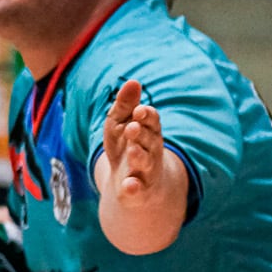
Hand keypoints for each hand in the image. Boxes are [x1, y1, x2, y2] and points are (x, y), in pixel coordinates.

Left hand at [100, 80, 164, 207]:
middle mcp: (150, 150)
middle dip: (141, 134)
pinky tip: (129, 185)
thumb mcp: (119, 124)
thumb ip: (125, 105)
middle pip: (149, 141)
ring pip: (146, 163)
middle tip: (132, 127)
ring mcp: (146, 171)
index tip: (138, 111)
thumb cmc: (124, 146)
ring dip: (139, 156)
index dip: (147, 116)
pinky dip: (134, 187)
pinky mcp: (138, 190)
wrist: (130, 183)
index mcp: (147, 132)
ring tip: (131, 150)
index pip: (152, 121)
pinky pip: (138, 189)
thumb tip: (133, 81)